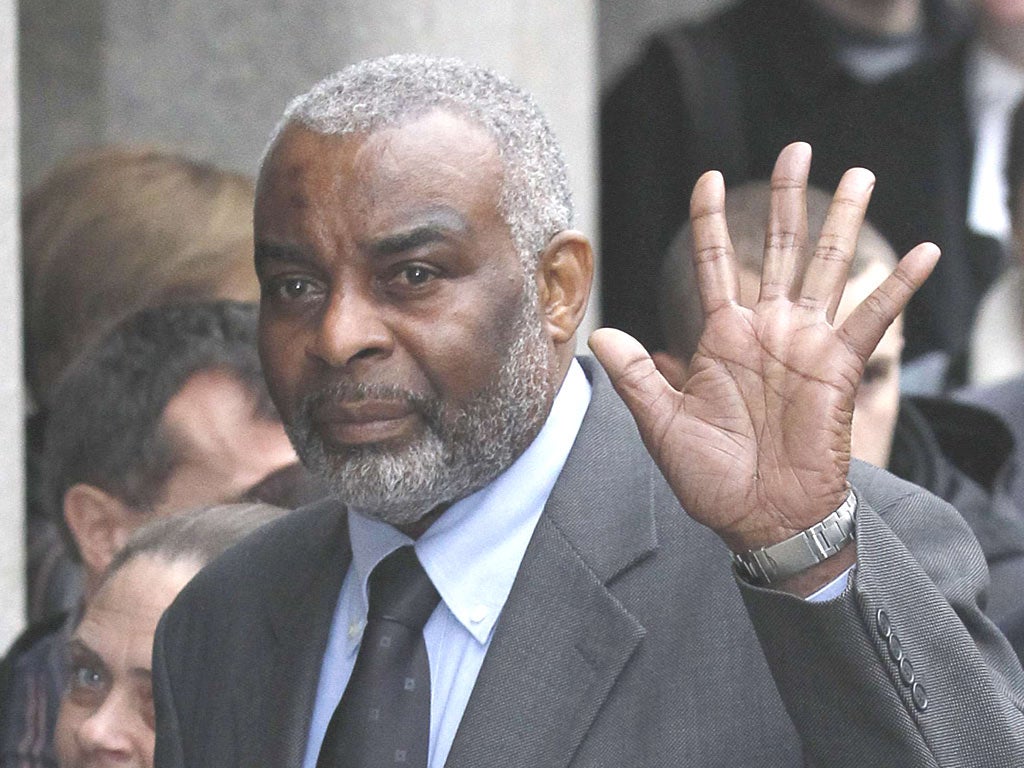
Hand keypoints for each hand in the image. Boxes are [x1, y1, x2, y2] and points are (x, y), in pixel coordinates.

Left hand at [590, 142, 938, 553]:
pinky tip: (921, 251)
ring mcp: (805, 344)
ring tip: (861, 175)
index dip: (709, 219)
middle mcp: (766, 330)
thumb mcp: (662, 423)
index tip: (707, 177)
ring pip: (825, 267)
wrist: (759, 518)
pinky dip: (896, 285)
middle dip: (787, 198)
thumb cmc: (710, 478)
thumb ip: (637, 374)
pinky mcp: (840, 367)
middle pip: (776, 248)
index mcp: (722, 337)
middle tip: (798, 149)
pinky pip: (872, 318)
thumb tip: (598, 332)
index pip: (712, 262)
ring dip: (844, 221)